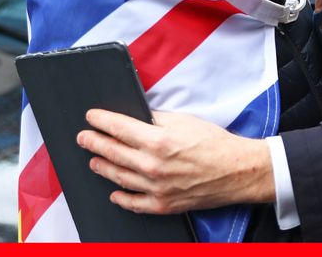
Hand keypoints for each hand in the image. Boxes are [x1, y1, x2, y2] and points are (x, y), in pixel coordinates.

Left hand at [77, 109, 274, 214]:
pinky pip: (134, 203)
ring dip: (103, 167)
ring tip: (94, 161)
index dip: (101, 121)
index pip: (119, 128)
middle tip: (83, 138)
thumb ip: (157, 119)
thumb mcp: (185, 121)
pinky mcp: (163, 205)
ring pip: (119, 178)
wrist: (237, 171)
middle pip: (113, 152)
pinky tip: (114, 192)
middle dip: (94, 142)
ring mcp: (156, 188)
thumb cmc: (215, 144)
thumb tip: (138, 117)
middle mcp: (153, 166)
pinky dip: (121, 198)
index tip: (91, 117)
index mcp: (158, 141)